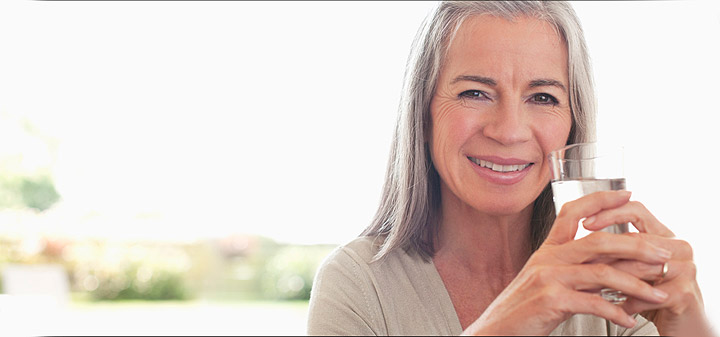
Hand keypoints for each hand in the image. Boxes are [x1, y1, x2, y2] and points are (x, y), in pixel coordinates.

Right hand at [464, 191, 670, 335]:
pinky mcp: (550, 300)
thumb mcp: (546, 283)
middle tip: (663, 253)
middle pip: (598, 240)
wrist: (495, 331)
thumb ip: (575, 271)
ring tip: (657, 294)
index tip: (626, 194)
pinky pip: (593, 302)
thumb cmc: (522, 310)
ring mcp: (548, 278)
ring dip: (636, 284)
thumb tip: (610, 269)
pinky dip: (616, 312)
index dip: (600, 199)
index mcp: (547, 250)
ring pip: (602, 272)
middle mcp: (547, 259)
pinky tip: (629, 319)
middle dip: (637, 245)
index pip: (573, 212)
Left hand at [582, 199, 711, 336]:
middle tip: (581, 258)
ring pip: (639, 267)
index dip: (610, 213)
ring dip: (612, 277)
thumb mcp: (634, 266)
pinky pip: (647, 294)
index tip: (586, 223)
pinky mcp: (684, 294)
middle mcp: (677, 247)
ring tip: (590, 284)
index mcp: (663, 235)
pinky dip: (626, 301)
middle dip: (604, 251)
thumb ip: (618, 249)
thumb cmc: (654, 293)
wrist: (684, 325)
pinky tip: (613, 307)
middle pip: (635, 240)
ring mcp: (685, 269)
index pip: (636, 210)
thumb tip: (580, 236)